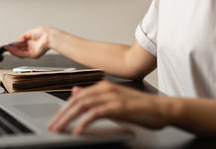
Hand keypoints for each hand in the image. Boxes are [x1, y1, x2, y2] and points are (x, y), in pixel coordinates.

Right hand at [4, 26, 59, 58]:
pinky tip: (12, 50)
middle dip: (12, 48)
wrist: (49, 36)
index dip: (14, 44)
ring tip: (7, 49)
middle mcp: (32, 46)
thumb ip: (23, 36)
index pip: (21, 44)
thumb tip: (18, 39)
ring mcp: (32, 51)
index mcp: (32, 40)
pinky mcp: (33, 55)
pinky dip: (16, 52)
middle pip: (20, 49)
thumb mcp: (30, 32)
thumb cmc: (44, 32)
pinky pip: (23, 54)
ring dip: (13, 51)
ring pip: (20, 53)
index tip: (9, 44)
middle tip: (6, 47)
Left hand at [48, 81, 169, 134]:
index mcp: (103, 86)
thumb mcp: (114, 101)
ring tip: (60, 129)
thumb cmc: (141, 108)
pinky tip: (78, 130)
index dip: (64, 109)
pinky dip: (84, 122)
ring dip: (68, 118)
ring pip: (83, 105)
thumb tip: (76, 92)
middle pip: (76, 100)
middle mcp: (105, 88)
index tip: (55, 120)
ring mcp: (112, 96)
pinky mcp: (119, 106)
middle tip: (52, 126)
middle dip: (62, 114)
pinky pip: (96, 113)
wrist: (163, 109)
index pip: (77, 97)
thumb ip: (95, 97)